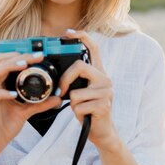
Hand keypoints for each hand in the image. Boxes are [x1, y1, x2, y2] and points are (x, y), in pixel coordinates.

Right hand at [0, 51, 61, 159]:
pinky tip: (14, 95)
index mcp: (1, 84)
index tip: (40, 55)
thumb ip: (40, 103)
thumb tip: (57, 98)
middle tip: (34, 56)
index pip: (6, 61)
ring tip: (23, 65)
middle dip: (16, 56)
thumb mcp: (26, 111)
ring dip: (7, 67)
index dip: (20, 54)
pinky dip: (2, 93)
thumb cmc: (5, 124)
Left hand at [58, 29, 119, 150]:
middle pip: (79, 67)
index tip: (68, 32)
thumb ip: (76, 80)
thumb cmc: (88, 110)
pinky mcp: (103, 105)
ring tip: (82, 108)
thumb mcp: (82, 91)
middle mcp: (105, 79)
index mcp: (99, 73)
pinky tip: (85, 116)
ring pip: (76, 92)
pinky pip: (78, 105)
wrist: (102, 132)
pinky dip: (77, 113)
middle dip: (65, 80)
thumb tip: (58, 75)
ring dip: (73, 104)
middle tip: (62, 91)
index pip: (94, 49)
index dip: (82, 37)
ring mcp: (106, 92)